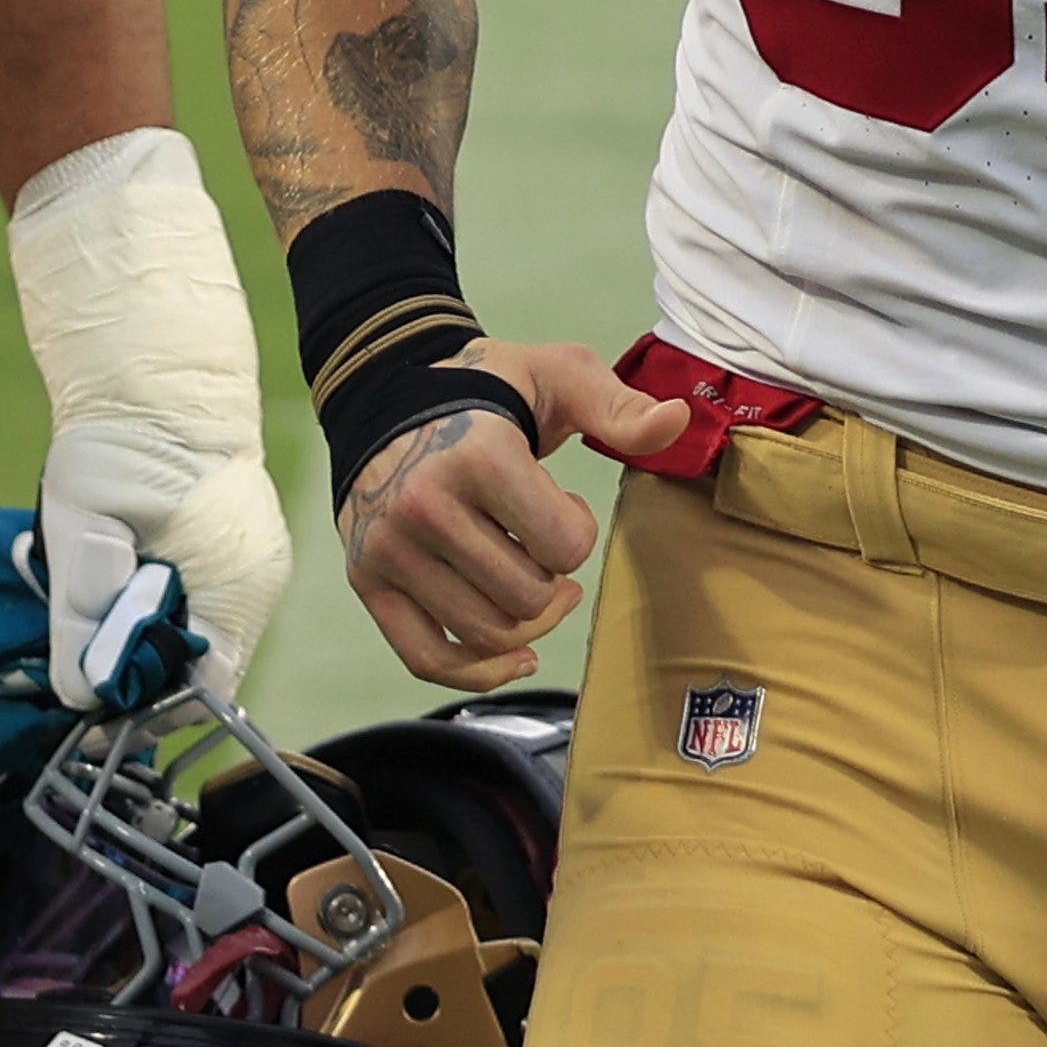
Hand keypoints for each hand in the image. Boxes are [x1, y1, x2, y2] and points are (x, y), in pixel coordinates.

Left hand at [11, 128, 288, 697]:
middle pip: (200, 669)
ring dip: (147, 639)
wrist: (156, 374)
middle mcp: (258, 587)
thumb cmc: (122, 449)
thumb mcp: (85, 537)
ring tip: (97, 616)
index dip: (145, 709)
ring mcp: (254, 566)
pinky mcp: (239, 549)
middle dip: (142, 674)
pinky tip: (121, 585)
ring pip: (198, 637)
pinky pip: (201, 604)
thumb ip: (83, 621)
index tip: (87, 711)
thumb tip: (81, 697)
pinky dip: (160, 609)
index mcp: (236, 590)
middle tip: (80, 661)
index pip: (202, 693)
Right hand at [334, 337, 688, 689]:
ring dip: (524, 620)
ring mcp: (389, 548)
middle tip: (544, 545)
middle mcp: (424, 506)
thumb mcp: (558, 375)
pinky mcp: (367, 579)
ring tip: (529, 577)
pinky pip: (427, 658)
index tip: (563, 505)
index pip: (563, 546)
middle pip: (527, 598)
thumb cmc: (487, 387)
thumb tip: (679, 421)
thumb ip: (619, 407)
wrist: (388, 392)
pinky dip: (477, 671)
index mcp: (477, 457)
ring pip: (486, 633)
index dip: (579, 532)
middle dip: (552, 578)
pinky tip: (516, 655)